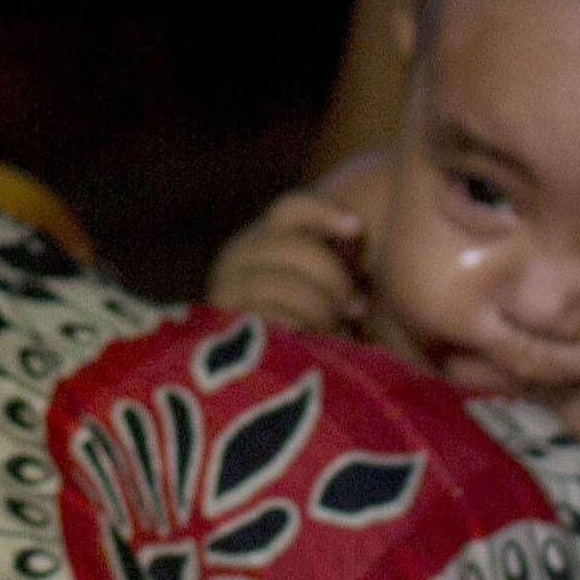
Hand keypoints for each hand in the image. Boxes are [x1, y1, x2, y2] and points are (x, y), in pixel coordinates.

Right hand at [207, 175, 374, 332]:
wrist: (268, 371)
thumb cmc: (308, 323)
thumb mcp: (319, 282)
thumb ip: (331, 254)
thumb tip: (354, 229)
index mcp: (259, 240)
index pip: (290, 209)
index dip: (323, 213)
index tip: (356, 229)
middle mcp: (235, 258)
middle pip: (294, 247)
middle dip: (332, 276)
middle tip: (355, 305)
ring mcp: (224, 290)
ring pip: (282, 285)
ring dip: (319, 307)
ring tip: (336, 327)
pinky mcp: (223, 325)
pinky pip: (269, 318)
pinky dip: (298, 327)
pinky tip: (311, 338)